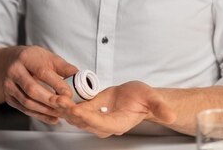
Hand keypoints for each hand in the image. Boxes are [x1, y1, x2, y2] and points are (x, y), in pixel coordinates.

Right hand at [2, 45, 77, 124]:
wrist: (6, 62)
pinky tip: (52, 117)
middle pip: (32, 89)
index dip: (56, 84)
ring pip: (27, 102)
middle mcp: (14, 71)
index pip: (42, 72)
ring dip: (45, 110)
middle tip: (65, 106)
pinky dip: (39, 115)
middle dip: (50, 100)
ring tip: (60, 113)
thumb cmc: (30, 59)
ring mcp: (8, 85)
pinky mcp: (8, 97)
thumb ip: (63, 67)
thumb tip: (79, 76)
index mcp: (26, 58)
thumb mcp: (47, 56)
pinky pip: (24, 109)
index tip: (69, 93)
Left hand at [57, 81, 175, 136]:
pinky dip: (64, 105)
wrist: (138, 98)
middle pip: (83, 122)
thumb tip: (170, 115)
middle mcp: (104, 125)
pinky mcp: (89, 112)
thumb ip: (160, 108)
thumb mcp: (152, 99)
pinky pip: (74, 111)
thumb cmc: (144, 99)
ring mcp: (95, 120)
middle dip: (69, 112)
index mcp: (118, 123)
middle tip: (58, 101)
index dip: (87, 117)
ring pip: (75, 118)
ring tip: (52, 97)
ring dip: (63, 109)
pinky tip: (55, 96)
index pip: (100, 123)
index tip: (76, 110)